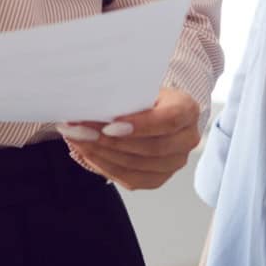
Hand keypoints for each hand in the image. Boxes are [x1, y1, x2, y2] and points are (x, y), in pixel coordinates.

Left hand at [59, 84, 202, 190]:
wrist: (155, 109)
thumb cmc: (146, 94)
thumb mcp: (140, 86)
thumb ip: (124, 95)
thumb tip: (90, 103)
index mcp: (188, 110)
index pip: (168, 121)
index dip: (139, 126)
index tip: (109, 125)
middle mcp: (187, 139)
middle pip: (151, 148)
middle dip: (110, 141)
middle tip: (79, 131)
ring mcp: (174, 162)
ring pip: (137, 166)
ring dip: (101, 154)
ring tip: (77, 139)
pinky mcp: (158, 178)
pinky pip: (130, 179)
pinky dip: (104, 166)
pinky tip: (87, 152)